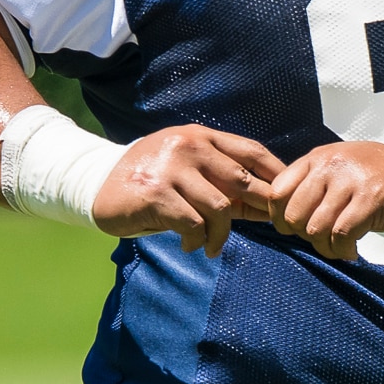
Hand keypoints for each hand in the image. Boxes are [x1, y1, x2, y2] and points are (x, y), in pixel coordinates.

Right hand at [90, 125, 283, 255]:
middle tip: (263, 229)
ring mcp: (171, 168)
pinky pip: (193, 224)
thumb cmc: (152, 180)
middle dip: (258, 209)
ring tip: (211, 246)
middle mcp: (188, 147)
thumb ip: (222, 181)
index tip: (287, 198)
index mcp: (201, 137)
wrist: (96, 184)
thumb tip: (269, 205)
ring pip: (220, 208)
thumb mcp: (188, 170)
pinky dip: (196, 240)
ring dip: (220, 235)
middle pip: (242, 181)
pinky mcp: (156, 194)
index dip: (276, 174)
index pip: (251, 151)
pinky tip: (188, 245)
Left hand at [264, 140, 383, 260]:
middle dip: (303, 236)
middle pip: (294, 214)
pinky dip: (342, 250)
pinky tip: (351, 251)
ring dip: (324, 247)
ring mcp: (351, 181)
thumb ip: (313, 182)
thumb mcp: (342, 167)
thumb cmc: (382, 175)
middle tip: (321, 240)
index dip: (280, 218)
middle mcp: (331, 166)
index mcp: (319, 157)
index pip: (278, 191)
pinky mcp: (371, 200)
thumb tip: (284, 212)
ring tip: (338, 248)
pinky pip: (341, 235)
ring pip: (316, 228)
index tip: (294, 230)